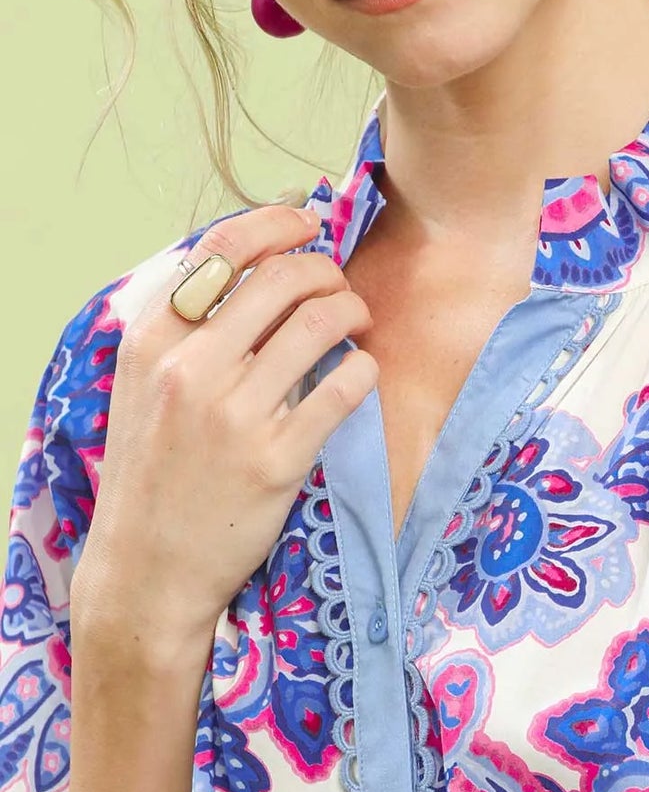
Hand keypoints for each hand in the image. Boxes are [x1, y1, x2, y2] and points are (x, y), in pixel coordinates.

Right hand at [72, 203, 378, 647]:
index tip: (306, 222)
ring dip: (352, 311)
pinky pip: (342, 387)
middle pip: (281, 278)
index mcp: (152, 341)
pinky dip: (363, 368)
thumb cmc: (152, 475)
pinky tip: (361, 373)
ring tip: (358, 324)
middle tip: (341, 288)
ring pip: (319, 324)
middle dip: (325, 270)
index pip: (220, 250)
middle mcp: (190, 368)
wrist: (147, 569)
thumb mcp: (143, 388)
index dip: (275, 223)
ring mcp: (235, 414)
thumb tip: (249, 266)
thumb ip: (184, 331)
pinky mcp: (277, 459)